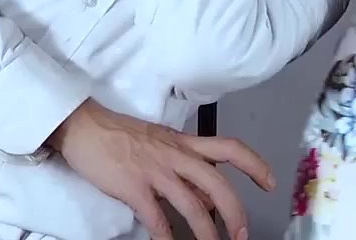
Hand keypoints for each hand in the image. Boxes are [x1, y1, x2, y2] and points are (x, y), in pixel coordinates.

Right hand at [51, 99, 273, 239]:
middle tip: (242, 233)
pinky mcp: (133, 187)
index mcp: (184, 143)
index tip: (270, 182)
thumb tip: (206, 196)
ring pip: (192, 204)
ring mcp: (155, 171)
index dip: (254, 164)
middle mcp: (176, 156)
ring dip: (206, 232)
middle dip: (235, 211)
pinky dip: (166, 237)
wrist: (85, 126)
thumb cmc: (121, 135)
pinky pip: (156, 218)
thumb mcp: (161, 143)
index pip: (229, 147)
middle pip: (217, 183)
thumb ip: (185, 167)